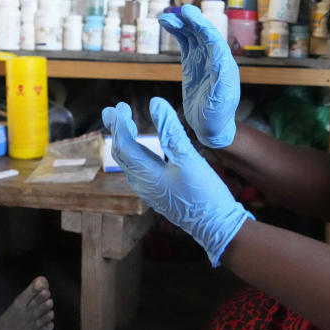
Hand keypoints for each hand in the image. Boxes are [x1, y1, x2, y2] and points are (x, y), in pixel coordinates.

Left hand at [101, 98, 252, 266]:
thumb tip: (156, 103)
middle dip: (117, 130)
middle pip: (122, 153)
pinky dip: (138, 152)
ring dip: (126, 140)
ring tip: (126, 123)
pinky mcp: (159, 193)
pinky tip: (146, 148)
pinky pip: (141, 168)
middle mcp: (142, 183)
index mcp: (145, 175)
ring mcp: (150, 190)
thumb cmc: (203, 194)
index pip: (123, 144)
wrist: (217, 226)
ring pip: (130, 162)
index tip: (120, 106)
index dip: (120, 124)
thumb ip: (171, 130)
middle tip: (113, 110)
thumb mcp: (188, 158)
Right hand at [159, 4, 239, 147]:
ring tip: (164, 17)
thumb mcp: (221, 101)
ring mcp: (203, 59)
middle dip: (191, 21)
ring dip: (180, 25)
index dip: (202, 25)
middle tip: (178, 11)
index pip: (214, 40)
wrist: (211, 127)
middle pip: (203, 33)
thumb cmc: (218, 116)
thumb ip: (221, 81)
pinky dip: (176, 33)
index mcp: (225, 65)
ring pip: (192, 36)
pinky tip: (166, 24)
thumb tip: (221, 61)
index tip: (189, 14)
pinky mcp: (192, 63)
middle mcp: (216, 58)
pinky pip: (185, 43)